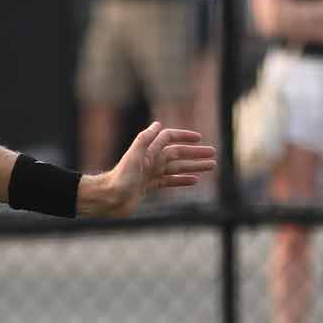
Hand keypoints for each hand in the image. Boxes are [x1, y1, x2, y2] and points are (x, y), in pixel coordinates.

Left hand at [81, 124, 217, 216]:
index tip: (199, 138)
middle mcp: (151, 161)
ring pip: (177, 168)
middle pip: (177, 154)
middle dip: (195, 154)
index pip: (169, 139)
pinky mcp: (149, 187)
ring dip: (194, 167)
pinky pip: (170, 181)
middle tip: (213, 155)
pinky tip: (194, 181)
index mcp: (149, 152)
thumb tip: (158, 123)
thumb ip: (145, 139)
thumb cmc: (121, 177)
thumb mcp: (134, 155)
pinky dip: (182, 180)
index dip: (184, 137)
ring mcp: (151, 174)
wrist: (109, 198)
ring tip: (211, 166)